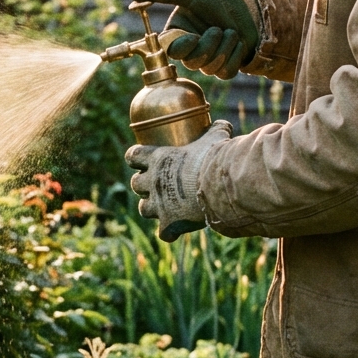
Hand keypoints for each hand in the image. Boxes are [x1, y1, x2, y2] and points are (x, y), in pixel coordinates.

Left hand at [125, 121, 233, 241]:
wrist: (219, 185)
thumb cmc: (215, 158)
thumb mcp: (215, 138)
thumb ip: (216, 130)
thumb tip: (224, 124)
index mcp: (158, 159)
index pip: (133, 155)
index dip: (135, 157)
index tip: (139, 159)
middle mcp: (153, 181)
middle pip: (135, 184)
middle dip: (142, 184)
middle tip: (156, 184)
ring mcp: (159, 204)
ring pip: (143, 209)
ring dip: (151, 207)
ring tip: (163, 207)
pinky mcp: (169, 222)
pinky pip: (163, 232)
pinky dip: (169, 232)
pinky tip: (177, 230)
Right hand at [129, 0, 261, 79]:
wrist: (248, 3)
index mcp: (177, 35)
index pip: (171, 52)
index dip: (182, 48)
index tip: (192, 36)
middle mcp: (190, 50)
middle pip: (192, 62)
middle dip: (208, 45)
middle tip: (218, 28)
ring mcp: (208, 61)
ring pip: (209, 68)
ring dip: (224, 47)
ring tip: (231, 31)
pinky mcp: (226, 68)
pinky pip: (226, 72)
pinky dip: (234, 55)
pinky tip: (238, 41)